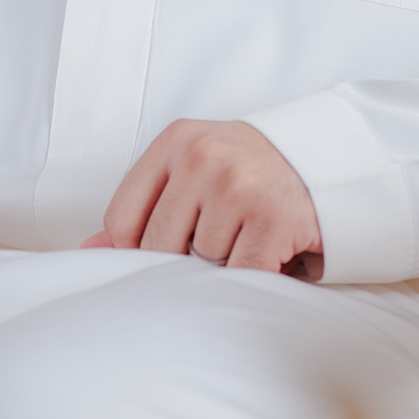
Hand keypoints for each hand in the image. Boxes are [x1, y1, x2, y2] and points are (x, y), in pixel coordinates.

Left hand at [84, 120, 321, 273]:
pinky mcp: (272, 218)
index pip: (122, 219)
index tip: (166, 247)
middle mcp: (202, 157)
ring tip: (249, 235)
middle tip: (220, 239)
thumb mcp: (192, 171)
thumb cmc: (251, 171)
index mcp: (175, 141)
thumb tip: (87, 250)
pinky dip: (252, 277)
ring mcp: (238, 186)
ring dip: (225, 263)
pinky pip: (240, 276)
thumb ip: (142, 208)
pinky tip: (268, 252)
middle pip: (156, 246)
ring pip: (201, 263)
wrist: (330, 159)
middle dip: (185, 258)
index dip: (137, 248)